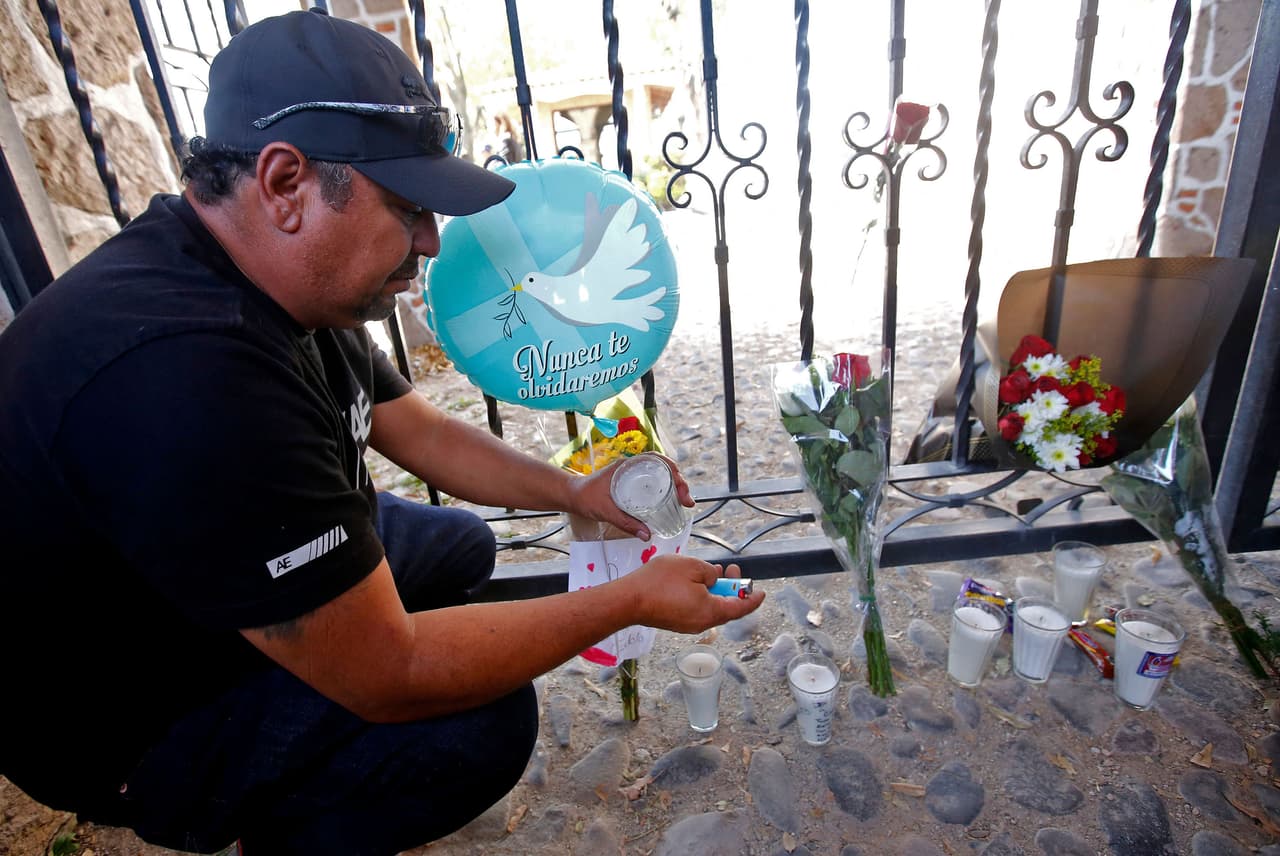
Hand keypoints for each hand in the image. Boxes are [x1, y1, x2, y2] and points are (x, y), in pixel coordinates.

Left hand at [567, 453, 694, 541]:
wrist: (571, 495)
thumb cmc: (585, 497)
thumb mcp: (605, 510)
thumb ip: (625, 522)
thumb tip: (647, 536)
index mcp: (627, 466)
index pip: (658, 460)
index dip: (674, 470)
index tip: (682, 487)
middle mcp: (632, 467)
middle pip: (663, 468)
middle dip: (680, 482)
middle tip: (687, 501)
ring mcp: (632, 475)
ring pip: (660, 475)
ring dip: (674, 485)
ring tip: (683, 502)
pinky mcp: (630, 484)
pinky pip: (652, 483)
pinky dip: (664, 489)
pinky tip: (669, 501)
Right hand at [617, 557, 763, 633]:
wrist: (628, 601)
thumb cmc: (659, 582)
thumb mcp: (691, 566)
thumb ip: (709, 572)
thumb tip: (714, 579)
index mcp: (711, 611)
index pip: (741, 608)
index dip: (753, 598)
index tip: (761, 591)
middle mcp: (702, 623)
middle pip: (726, 607)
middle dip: (732, 588)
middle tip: (732, 569)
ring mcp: (688, 625)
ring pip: (710, 608)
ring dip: (715, 591)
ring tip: (711, 571)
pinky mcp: (676, 622)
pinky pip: (697, 610)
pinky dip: (702, 596)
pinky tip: (694, 581)